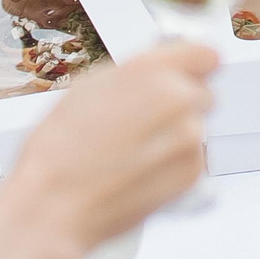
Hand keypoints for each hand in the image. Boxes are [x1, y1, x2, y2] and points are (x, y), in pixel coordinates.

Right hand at [0, 40, 217, 258]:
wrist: (54, 204)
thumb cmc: (60, 151)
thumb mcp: (89, 88)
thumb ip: (135, 75)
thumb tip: (156, 73)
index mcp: (149, 70)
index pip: (205, 54)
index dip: (194, 66)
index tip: (188, 73)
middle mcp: (176, 99)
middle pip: (202, 93)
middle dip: (181, 105)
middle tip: (145, 122)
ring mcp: (188, 137)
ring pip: (197, 128)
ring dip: (176, 137)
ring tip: (135, 152)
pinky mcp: (191, 173)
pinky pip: (194, 159)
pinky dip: (174, 165)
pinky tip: (141, 171)